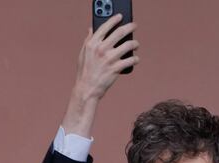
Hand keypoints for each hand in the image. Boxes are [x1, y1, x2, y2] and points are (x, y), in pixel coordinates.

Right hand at [61, 14, 138, 136]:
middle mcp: (101, 49)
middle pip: (120, 32)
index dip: (114, 19)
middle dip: (130, 26)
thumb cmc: (85, 71)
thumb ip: (88, 40)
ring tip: (136, 44)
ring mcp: (109, 59)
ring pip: (129, 45)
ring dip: (135, 43)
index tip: (120, 17)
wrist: (87, 89)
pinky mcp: (116, 69)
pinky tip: (135, 59)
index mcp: (92, 44)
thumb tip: (91, 28)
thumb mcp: (83, 53)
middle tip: (134, 25)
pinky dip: (135, 59)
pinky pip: (131, 60)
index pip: (105, 26)